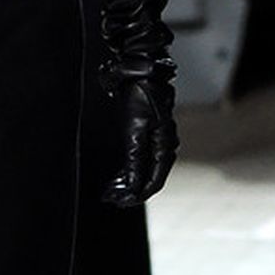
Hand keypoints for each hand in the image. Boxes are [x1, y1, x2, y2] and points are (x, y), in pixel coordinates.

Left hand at [100, 75, 177, 205]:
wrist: (139, 72)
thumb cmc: (139, 98)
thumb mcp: (134, 132)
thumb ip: (135, 161)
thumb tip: (132, 187)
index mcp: (165, 148)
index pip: (154, 181)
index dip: (137, 195)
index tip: (120, 202)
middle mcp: (164, 147)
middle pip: (149, 178)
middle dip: (129, 190)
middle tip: (110, 197)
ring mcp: (156, 141)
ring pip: (144, 169)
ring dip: (127, 181)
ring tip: (110, 189)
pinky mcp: (146, 134)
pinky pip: (140, 159)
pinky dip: (128, 169)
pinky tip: (117, 175)